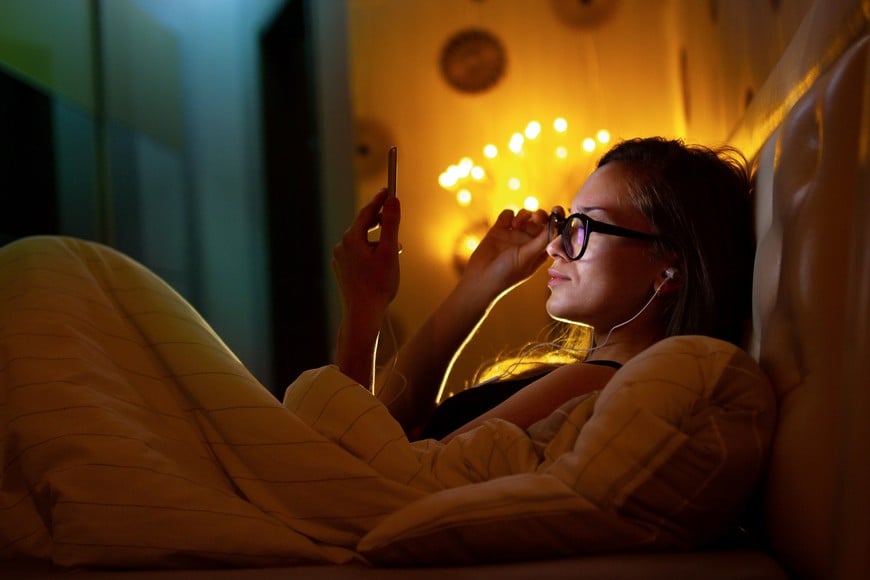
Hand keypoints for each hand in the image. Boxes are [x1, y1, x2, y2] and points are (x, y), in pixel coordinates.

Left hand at [333, 189, 400, 318]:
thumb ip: (391, 224)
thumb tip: (393, 201)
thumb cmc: (378, 284)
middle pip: (363, 226)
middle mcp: (342, 246)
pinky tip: (382, 263)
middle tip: (393, 213)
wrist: (363, 314)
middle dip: (380, 221)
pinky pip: (357, 254)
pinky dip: (370, 252)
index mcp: (352, 239)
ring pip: (361, 241)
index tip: (389, 189)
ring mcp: (340, 259)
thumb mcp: (389, 252)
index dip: (379, 200)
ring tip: (394, 247)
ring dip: (377, 240)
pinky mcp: (342, 270)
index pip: (367, 212)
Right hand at [461, 208, 549, 299]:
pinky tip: (506, 225)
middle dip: (540, 215)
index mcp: (539, 250)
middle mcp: (528, 241)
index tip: (557, 212)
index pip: (553, 231)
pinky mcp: (499, 230)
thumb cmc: (507, 274)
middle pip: (540, 220)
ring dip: (523, 215)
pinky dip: (509, 215)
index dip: (557, 220)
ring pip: (525, 215)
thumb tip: (556, 225)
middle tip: (536, 216)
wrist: (480, 278)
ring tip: (515, 225)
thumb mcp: (528, 258)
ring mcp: (513, 235)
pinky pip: (508, 215)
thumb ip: (542, 241)